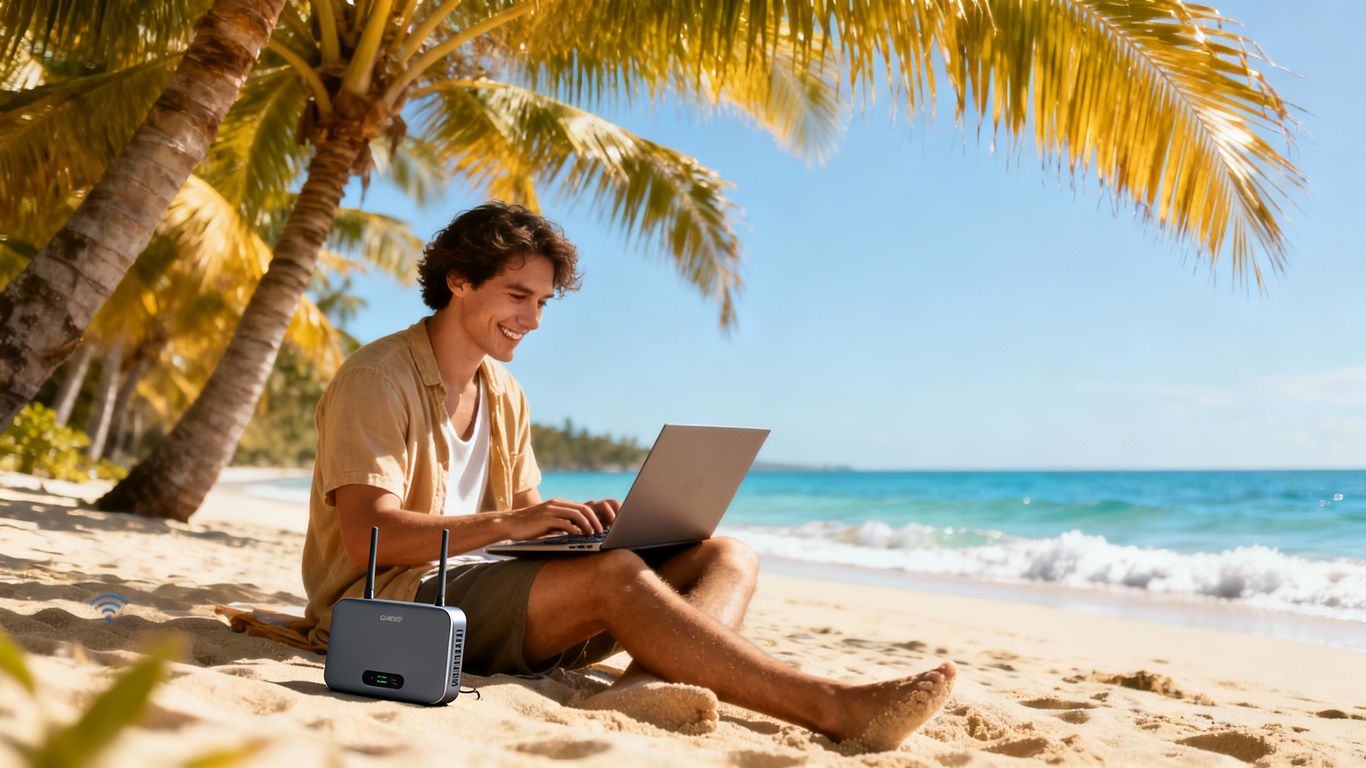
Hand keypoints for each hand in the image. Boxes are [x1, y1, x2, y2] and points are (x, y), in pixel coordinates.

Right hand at [499, 498, 615, 540]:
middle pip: (583, 509)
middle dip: (595, 520)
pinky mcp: (545, 519)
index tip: (600, 527)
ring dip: (587, 525)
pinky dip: (574, 529)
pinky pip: (565, 522)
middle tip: (600, 531)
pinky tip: (579, 535)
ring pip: (577, 514)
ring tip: (592, 534)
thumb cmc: (528, 526)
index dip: (594, 516)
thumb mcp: (547, 522)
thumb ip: (561, 523)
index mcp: (558, 504)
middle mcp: (556, 504)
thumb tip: (576, 531)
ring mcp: (551, 511)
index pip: (582, 507)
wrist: (509, 523)